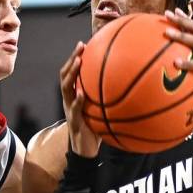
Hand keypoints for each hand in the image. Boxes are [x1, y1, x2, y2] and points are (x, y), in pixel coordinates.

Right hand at [60, 42, 101, 157]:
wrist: (85, 149)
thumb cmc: (95, 127)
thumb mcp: (100, 109)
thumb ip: (107, 97)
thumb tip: (127, 85)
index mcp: (74, 94)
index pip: (71, 72)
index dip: (75, 57)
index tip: (84, 43)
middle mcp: (69, 99)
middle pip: (65, 75)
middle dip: (72, 59)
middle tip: (81, 47)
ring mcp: (70, 109)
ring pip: (66, 88)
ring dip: (72, 74)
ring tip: (79, 62)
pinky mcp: (74, 121)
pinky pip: (74, 109)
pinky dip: (77, 101)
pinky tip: (82, 94)